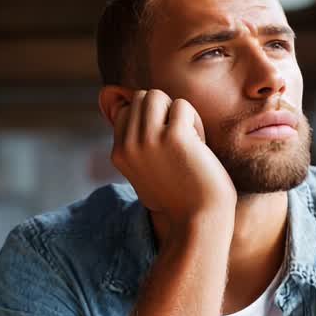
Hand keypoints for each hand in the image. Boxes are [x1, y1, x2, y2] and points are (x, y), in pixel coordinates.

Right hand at [110, 90, 236, 231]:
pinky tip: (199, 145)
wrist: (198, 219)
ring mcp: (149, 140)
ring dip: (177, 112)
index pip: (127, 111)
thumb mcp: (141, 173)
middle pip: (141, 98)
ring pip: (157, 95)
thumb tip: (116, 102)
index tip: (165, 145)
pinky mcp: (174, 137)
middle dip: (163, 111)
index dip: (150, 120)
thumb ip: (131, 145)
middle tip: (179, 138)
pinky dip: (195, 121)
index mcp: (118, 154)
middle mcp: (129, 146)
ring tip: (187, 137)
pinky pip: (182, 106)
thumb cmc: (177, 198)